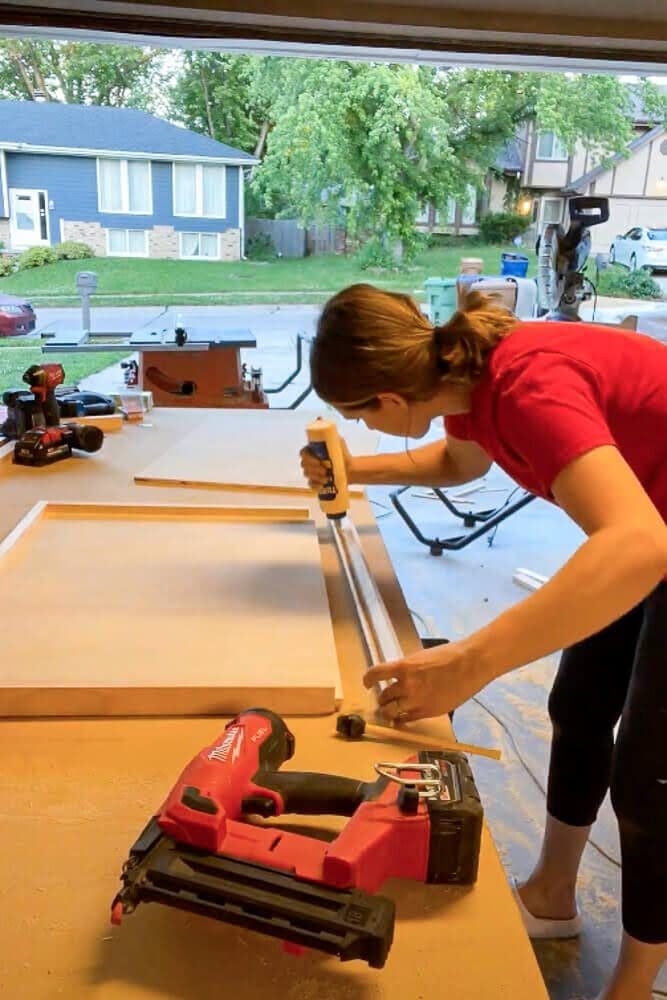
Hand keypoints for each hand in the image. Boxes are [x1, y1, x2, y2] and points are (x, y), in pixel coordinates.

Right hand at [300, 438, 353, 490]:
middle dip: (313, 469)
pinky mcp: (315, 482)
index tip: (318, 461)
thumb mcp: (338, 442)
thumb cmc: (343, 455)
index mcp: (312, 451)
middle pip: (304, 465)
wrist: (350, 469)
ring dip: (316, 476)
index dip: (308, 458)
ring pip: (307, 475)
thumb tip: (326, 427)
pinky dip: (315, 485)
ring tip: (327, 478)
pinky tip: (322, 485)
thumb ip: (332, 436)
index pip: (303, 453)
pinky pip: (310, 484)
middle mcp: (309, 462)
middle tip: (324, 470)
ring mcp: (311, 473)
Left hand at [364, 640, 491, 722]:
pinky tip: (401, 719)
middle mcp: (407, 685)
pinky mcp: (428, 712)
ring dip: (388, 711)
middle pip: (383, 696)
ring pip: (392, 711)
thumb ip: (408, 668)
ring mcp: (417, 700)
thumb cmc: (449, 656)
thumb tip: (399, 676)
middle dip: (382, 699)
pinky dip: (401, 719)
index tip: (366, 682)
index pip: (376, 674)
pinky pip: (407, 719)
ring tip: (389, 710)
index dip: (368, 679)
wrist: (470, 665)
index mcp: (404, 667)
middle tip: (383, 699)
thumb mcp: (422, 657)